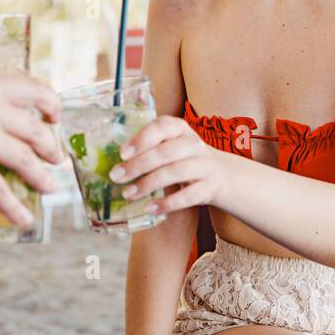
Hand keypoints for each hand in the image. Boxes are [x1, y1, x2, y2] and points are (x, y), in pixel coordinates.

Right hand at [0, 75, 62, 229]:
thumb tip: (14, 124)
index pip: (34, 89)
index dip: (52, 104)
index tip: (56, 117)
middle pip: (35, 129)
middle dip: (50, 148)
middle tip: (56, 159)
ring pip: (25, 160)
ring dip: (42, 177)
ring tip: (50, 187)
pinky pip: (0, 190)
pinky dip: (16, 208)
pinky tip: (25, 218)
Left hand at [110, 115, 225, 213]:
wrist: (220, 175)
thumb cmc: (182, 159)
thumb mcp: (169, 146)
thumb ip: (147, 148)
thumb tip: (114, 164)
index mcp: (180, 129)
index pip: (162, 126)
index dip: (142, 139)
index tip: (122, 153)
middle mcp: (194, 144)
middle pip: (166, 152)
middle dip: (138, 165)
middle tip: (116, 177)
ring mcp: (204, 165)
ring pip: (175, 172)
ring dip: (148, 184)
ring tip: (128, 194)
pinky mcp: (209, 188)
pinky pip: (188, 196)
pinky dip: (167, 203)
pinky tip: (150, 208)